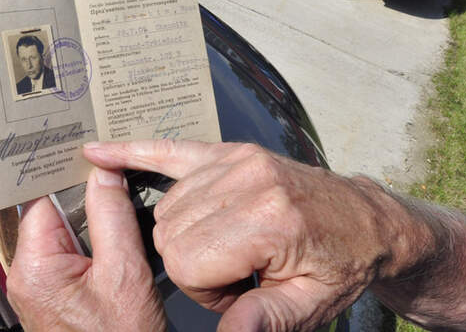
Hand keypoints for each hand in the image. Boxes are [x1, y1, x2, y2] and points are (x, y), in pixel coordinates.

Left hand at [6, 167, 166, 331]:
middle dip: (86, 197)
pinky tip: (116, 237)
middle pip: (53, 212)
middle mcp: (27, 275)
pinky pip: (71, 250)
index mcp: (34, 267)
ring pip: (65, 230)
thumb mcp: (125, 273)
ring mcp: (39, 284)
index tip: (90, 154)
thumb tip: (104, 173)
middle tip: (117, 182)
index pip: (44, 198)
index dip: (69, 174)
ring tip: (121, 208)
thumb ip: (113, 216)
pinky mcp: (54, 291)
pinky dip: (94, 239)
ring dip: (93, 218)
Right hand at [83, 140, 416, 331]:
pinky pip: (170, 150)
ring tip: (229, 247)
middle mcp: (249, 181)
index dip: (208, 293)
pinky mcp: (230, 151)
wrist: (365, 219)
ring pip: (168, 209)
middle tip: (238, 274)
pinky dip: (135, 153)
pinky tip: (100, 153)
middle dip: (196, 266)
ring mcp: (237, 160)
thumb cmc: (342, 261)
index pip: (189, 262)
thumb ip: (264, 321)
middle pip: (172, 235)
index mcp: (270, 220)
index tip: (241, 293)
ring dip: (188, 236)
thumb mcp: (311, 304)